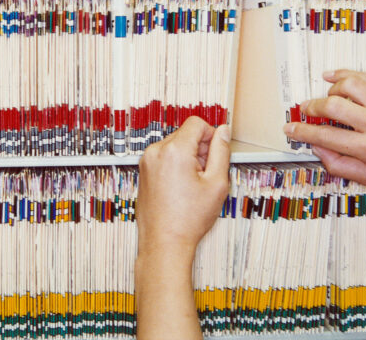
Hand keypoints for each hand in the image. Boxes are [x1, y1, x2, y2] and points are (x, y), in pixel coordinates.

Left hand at [135, 116, 230, 339]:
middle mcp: (156, 151)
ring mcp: (146, 162)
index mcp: (174, 150)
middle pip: (184, 134)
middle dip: (199, 150)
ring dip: (187, 158)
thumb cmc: (189, 218)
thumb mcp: (216, 183)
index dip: (210, 136)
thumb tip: (223, 131)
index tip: (214, 155)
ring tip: (192, 185)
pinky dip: (174, 166)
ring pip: (174, 146)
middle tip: (205, 176)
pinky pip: (163, 157)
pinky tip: (180, 189)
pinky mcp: (143, 172)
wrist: (164, 243)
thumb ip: (221, 151)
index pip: (196, 123)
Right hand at [284, 69, 365, 188]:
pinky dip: (344, 75)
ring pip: (348, 85)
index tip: (291, 128)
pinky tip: (333, 77)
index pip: (326, 136)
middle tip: (305, 110)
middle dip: (312, 107)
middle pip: (333, 106)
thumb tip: (317, 148)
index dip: (302, 131)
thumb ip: (339, 165)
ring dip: (330, 91)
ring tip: (326, 99)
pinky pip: (364, 77)